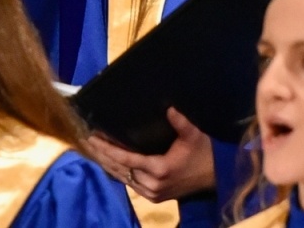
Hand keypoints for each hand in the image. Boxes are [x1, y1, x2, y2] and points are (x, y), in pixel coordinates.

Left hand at [84, 108, 214, 203]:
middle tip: (86, 141)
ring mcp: (153, 193)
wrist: (217, 177)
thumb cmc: (204, 153)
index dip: (108, 149)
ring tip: (93, 150)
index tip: (92, 138)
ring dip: (108, 164)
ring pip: (123, 178)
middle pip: (120, 169)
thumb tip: (168, 107)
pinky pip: (130, 183)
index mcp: (159, 169)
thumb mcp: (193, 136)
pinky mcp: (154, 197)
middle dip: (102, 155)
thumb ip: (180, 122)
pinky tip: (108, 162)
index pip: (126, 159)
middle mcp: (152, 185)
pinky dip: (118, 172)